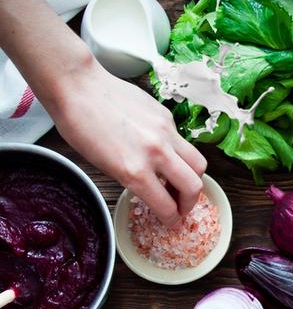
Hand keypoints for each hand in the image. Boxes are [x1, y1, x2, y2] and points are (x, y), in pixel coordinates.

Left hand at [48, 55, 206, 226]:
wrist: (78, 87)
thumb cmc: (80, 127)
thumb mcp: (103, 166)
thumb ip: (133, 180)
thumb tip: (152, 189)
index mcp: (134, 171)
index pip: (167, 207)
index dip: (171, 220)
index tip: (172, 221)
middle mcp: (155, 153)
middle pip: (194, 187)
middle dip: (189, 203)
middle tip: (181, 205)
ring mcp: (164, 133)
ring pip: (198, 164)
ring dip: (193, 178)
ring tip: (180, 181)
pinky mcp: (166, 116)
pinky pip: (182, 143)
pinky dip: (178, 154)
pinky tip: (163, 153)